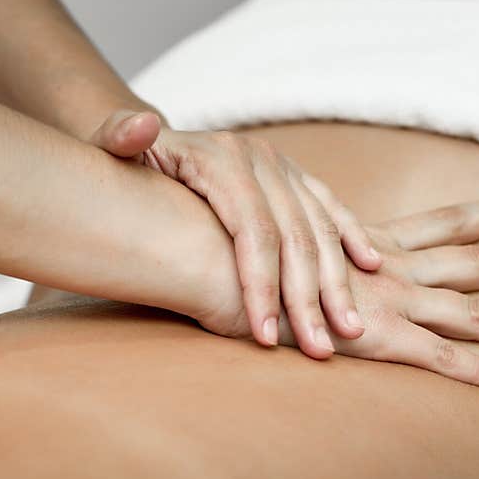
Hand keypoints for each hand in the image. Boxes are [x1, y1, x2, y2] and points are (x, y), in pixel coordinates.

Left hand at [88, 110, 381, 359]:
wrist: (150, 144)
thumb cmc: (124, 163)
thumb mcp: (108, 146)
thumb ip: (116, 138)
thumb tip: (142, 128)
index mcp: (221, 159)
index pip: (252, 233)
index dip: (260, 287)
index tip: (263, 337)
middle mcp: (260, 159)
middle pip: (294, 237)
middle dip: (307, 300)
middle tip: (319, 350)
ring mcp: (282, 167)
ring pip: (320, 229)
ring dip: (338, 283)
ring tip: (350, 331)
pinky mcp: (295, 176)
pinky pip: (332, 208)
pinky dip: (352, 238)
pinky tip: (370, 269)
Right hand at [200, 190, 478, 388]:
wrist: (203, 251)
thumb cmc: (230, 243)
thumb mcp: (280, 236)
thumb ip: (306, 240)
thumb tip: (311, 246)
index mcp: (371, 240)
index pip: (441, 223)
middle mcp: (388, 264)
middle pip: (471, 259)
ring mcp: (383, 298)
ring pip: (467, 307)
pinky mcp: (367, 333)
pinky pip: (429, 353)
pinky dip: (470, 368)